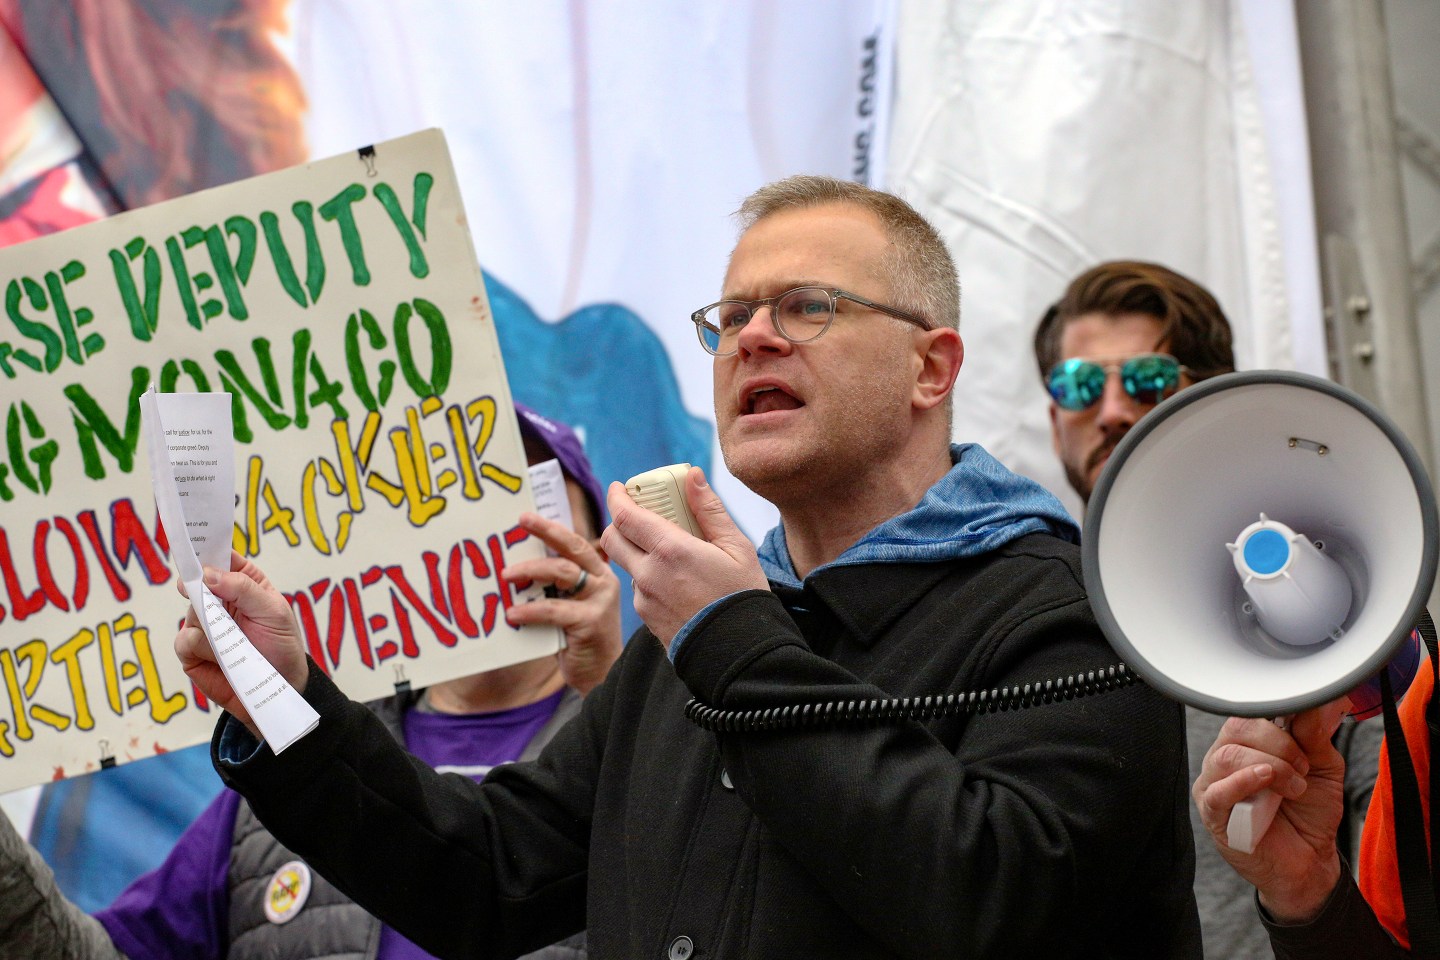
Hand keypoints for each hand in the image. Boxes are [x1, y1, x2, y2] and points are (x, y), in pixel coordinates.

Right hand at [174, 551, 307, 738]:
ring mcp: (205, 626)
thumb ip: (243, 589)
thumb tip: (208, 574)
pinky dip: (199, 646)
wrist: (280, 689)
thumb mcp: (273, 612)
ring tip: (232, 640)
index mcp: (242, 583)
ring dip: (208, 625)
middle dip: (199, 588)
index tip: (193, 539)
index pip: (219, 557)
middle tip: (209, 597)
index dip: (205, 548)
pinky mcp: (193, 653)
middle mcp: (218, 602)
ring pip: (190, 613)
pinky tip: (217, 654)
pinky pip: (184, 642)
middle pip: (196, 583)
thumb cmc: (281, 644)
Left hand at [502, 512, 622, 693]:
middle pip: (573, 548)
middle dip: (546, 531)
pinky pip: (555, 610)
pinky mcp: (591, 622)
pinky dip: (530, 611)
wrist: (603, 674)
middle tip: (520, 524)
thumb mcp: (568, 606)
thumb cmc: (579, 638)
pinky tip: (512, 615)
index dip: (551, 527)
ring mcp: (600, 600)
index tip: (525, 517)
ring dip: (530, 571)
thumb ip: (553, 589)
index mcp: (597, 573)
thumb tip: (512, 572)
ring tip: (505, 576)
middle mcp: (603, 581)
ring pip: (563, 573)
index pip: (574, 543)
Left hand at [601, 466, 767, 646]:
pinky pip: (640, 589)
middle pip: (612, 537)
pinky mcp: (646, 620)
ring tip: (672, 555)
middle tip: (638, 514)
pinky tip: (678, 583)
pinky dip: (650, 578)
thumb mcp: (737, 548)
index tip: (620, 487)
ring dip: (638, 552)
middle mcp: (649, 574)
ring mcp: (644, 600)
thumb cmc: (743, 598)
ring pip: (627, 565)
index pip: (625, 515)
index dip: (617, 496)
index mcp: (670, 551)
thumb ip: (710, 510)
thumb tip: (692, 476)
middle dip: (618, 521)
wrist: (740, 655)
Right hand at [1192, 699, 1349, 922]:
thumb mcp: (1323, 769)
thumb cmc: (1309, 813)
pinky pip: (1217, 792)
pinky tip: (1263, 783)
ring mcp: (1215, 785)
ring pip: (1226, 756)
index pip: (1249, 712)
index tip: (1307, 733)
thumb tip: (1316, 704)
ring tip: (1294, 787)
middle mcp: (1225, 758)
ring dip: (1270, 767)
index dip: (1278, 716)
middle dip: (1277, 742)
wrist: (1310, 861)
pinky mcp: (1213, 814)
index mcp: (1248, 743)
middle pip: (1236, 728)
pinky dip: (1241, 783)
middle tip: (1303, 767)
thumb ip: (1315, 737)